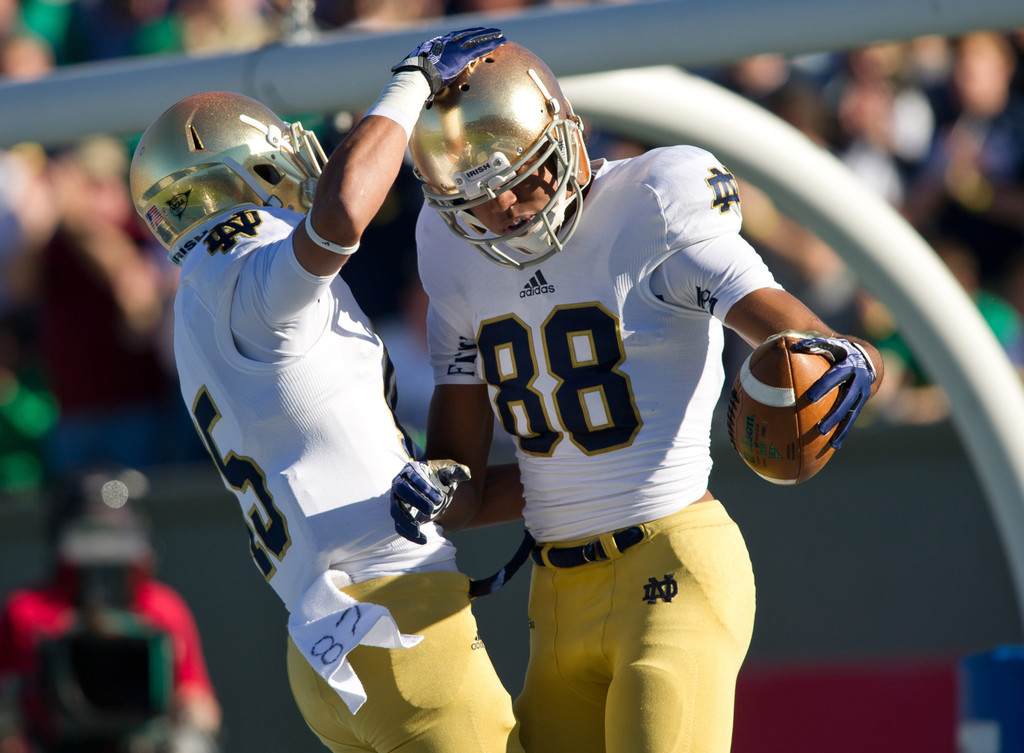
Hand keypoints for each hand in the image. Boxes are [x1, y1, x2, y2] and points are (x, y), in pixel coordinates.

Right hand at [390, 459, 470, 544]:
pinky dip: (408, 534)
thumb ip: (457, 472)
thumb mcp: (449, 473)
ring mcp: (398, 500)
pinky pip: (400, 526)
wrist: (435, 489)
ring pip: (396, 511)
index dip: (424, 487)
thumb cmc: (441, 478)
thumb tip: (466, 473)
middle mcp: (401, 483)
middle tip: (431, 509)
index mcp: (413, 470)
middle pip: (402, 491)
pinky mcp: (400, 515)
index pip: (415, 476)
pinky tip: (423, 540)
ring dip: (406, 521)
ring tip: (418, 530)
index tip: (439, 498)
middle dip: (415, 500)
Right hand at [391, 27, 505, 94]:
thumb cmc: (414, 76)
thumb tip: (424, 80)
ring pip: (477, 39)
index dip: (464, 34)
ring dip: (490, 36)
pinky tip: (501, 42)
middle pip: (467, 35)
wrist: (417, 75)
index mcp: (437, 44)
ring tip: (500, 34)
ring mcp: (455, 48)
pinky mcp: (462, 56)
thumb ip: (425, 71)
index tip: (472, 33)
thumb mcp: (419, 69)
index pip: (454, 36)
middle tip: (490, 31)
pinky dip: (492, 44)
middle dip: (479, 33)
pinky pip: (480, 48)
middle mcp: (447, 42)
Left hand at [792, 336, 876, 448]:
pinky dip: (842, 432)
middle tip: (817, 422)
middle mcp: (858, 380)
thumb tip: (793, 346)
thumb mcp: (831, 345)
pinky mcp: (860, 405)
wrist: (867, 359)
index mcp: (849, 364)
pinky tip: (833, 445)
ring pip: (849, 411)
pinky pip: (851, 420)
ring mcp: (861, 394)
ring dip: (837, 424)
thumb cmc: (839, 352)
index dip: (824, 385)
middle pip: (846, 397)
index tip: (810, 398)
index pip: (836, 375)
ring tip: (821, 433)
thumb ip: (815, 345)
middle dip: (833, 410)